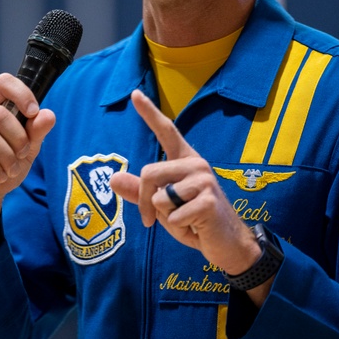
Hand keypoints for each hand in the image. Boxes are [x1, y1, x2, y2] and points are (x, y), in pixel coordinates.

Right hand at [0, 73, 55, 226]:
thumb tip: (48, 115)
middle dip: (18, 139)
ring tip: (10, 170)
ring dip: (6, 158)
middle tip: (21, 156)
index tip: (33, 113)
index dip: (21, 94)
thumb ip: (37, 132)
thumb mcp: (26, 150)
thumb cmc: (4, 167)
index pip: (3, 83)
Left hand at [109, 90, 261, 279]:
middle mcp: (196, 164)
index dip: (149, 113)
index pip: (166, 131)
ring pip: (158, 197)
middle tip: (155, 219)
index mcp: (185, 161)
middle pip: (148, 173)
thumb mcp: (162, 207)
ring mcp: (204, 180)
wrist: (226, 245)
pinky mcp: (208, 200)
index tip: (135, 94)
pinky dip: (179, 228)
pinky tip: (196, 227)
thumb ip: (140, 193)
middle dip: (144, 202)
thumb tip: (112, 179)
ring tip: (186, 220)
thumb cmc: (194, 222)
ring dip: (165, 217)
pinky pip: (173, 215)